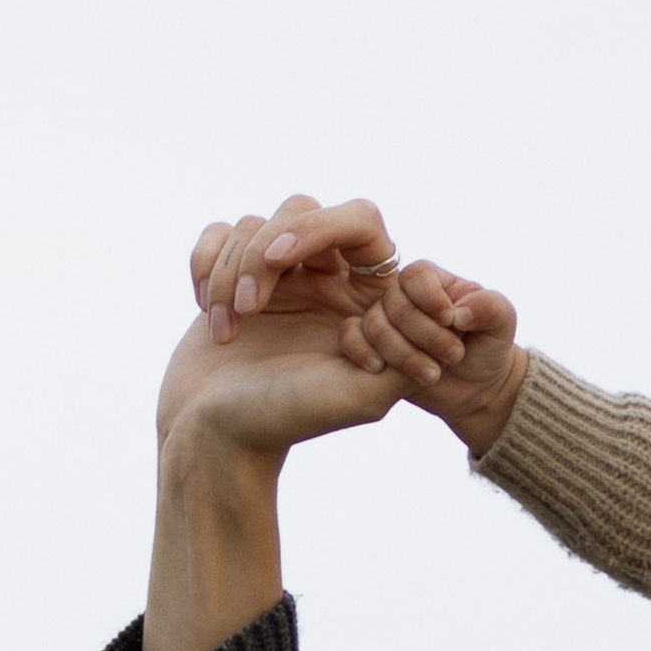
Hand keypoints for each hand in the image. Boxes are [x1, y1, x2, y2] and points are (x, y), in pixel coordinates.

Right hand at [187, 196, 527, 452]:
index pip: (361, 223)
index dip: (325, 227)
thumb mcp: (365, 397)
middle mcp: (322, 282)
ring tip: (230, 328)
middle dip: (267, 253)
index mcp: (361, 299)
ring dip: (232, 272)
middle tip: (251, 306)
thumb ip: (408, 353)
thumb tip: (446, 311)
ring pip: (255, 226)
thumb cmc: (287, 420)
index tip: (285, 262)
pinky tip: (208, 314)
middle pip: (302, 212)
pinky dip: (204, 265)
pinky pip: (220, 232)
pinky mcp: (229, 277)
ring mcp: (275, 279)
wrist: (215, 438)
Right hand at [352, 259, 527, 452]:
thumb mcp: (502, 322)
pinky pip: (351, 340)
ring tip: (434, 374)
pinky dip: (363, 354)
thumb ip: (489, 306)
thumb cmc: (490, 347)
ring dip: (404, 353)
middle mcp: (403, 296)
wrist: (477, 388)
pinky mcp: (371, 347)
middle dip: (425, 334)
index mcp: (432, 281)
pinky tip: (381, 370)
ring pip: (376, 326)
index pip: (417, 276)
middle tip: (455, 356)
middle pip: (396, 304)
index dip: (430, 298)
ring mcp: (384, 321)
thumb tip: (457, 312)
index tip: (452, 321)